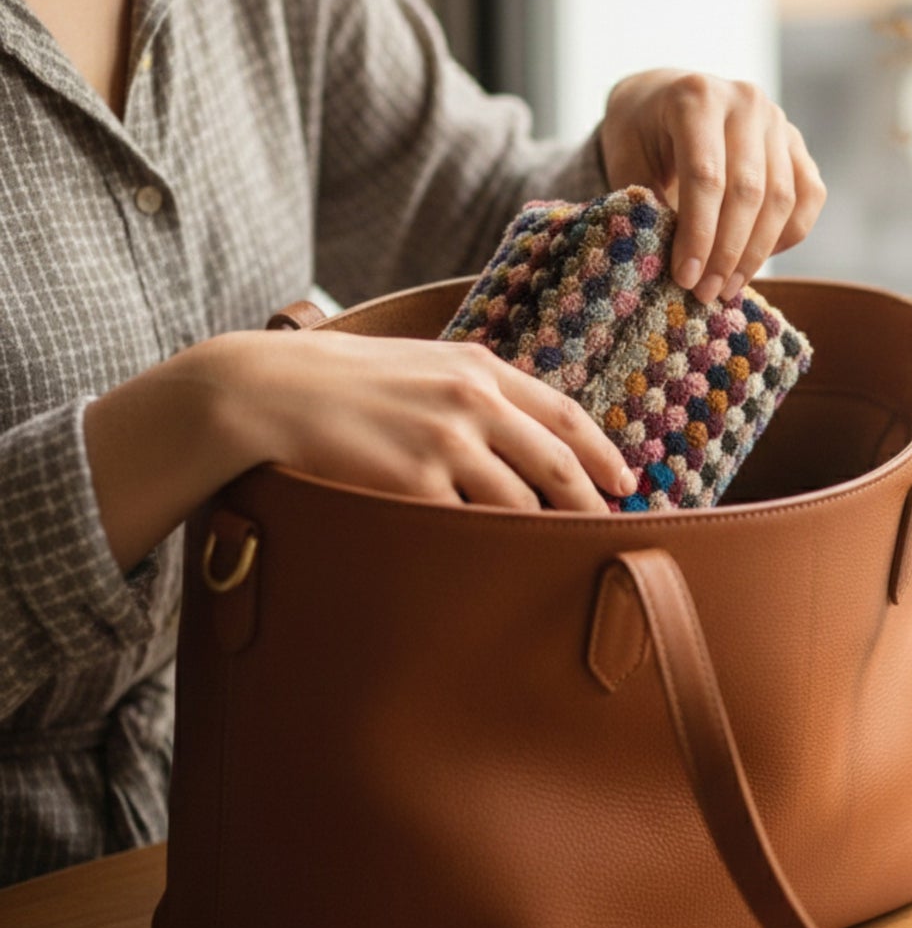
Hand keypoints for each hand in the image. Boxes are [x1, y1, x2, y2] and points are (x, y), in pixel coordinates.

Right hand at [86, 331, 634, 571]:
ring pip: (519, 502)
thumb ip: (477, 387)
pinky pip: (467, 526)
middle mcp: (473, 401)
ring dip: (541, 533)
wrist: (269, 392)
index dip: (603, 453)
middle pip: (558, 465)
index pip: (565, 416)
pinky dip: (486, 546)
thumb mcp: (423, 362)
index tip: (625, 483)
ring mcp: (446, 442)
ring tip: (553, 557)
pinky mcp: (415, 483)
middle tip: (607, 533)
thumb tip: (528, 428)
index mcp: (479, 368)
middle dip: (589, 505)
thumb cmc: (346, 380)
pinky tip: (494, 564)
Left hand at [599, 69, 826, 302]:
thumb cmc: (641, 133)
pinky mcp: (797, 144)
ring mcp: (778, 121)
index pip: (706, 176)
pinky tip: (755, 260)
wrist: (666, 98)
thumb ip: (644, 201)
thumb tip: (664, 256)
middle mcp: (745, 101)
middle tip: (706, 292)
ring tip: (727, 286)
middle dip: (728, 252)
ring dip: (756, 253)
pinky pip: (808, 198)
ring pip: (782, 199)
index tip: (685, 277)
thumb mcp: (626, 158)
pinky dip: (787, 237)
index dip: (698, 234)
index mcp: (696, 98)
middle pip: (749, 191)